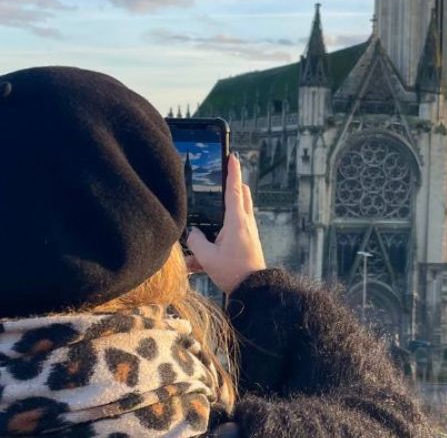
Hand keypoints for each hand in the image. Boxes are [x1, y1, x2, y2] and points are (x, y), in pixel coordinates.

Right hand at [187, 153, 265, 293]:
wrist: (254, 290)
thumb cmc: (232, 272)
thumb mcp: (208, 258)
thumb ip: (196, 242)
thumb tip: (192, 233)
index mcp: (236, 221)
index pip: (234, 189)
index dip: (233, 172)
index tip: (233, 156)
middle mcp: (245, 223)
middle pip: (241, 196)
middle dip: (234, 186)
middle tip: (226, 178)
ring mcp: (248, 232)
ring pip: (238, 213)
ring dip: (226, 211)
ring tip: (212, 217)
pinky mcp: (248, 243)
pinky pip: (234, 232)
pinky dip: (222, 235)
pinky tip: (203, 255)